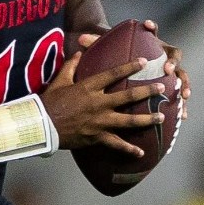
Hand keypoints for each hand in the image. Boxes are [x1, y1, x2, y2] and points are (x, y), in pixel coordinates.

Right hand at [41, 49, 165, 155]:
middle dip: (147, 92)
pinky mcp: (96, 137)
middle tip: (162, 88)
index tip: (144, 61)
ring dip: (146, 119)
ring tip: (161, 117)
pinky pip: (116, 144)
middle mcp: (98, 103)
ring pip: (128, 121)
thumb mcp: (59, 81)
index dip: (130, 67)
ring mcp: (99, 121)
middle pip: (128, 97)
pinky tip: (141, 152)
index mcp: (89, 87)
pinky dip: (129, 149)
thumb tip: (78, 52)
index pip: (113, 74)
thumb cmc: (49, 102)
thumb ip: (71, 66)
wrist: (41, 125)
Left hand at [76, 21, 189, 120]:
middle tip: (167, 69)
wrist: (134, 65)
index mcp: (151, 43)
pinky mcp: (173, 85)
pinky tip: (182, 116)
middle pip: (174, 54)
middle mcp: (164, 54)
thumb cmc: (121, 54)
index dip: (151, 27)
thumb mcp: (110, 49)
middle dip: (173, 61)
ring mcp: (171, 70)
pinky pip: (180, 94)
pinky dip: (182, 105)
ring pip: (182, 75)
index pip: (153, 31)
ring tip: (182, 95)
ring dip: (183, 84)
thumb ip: (97, 42)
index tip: (147, 25)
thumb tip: (81, 38)